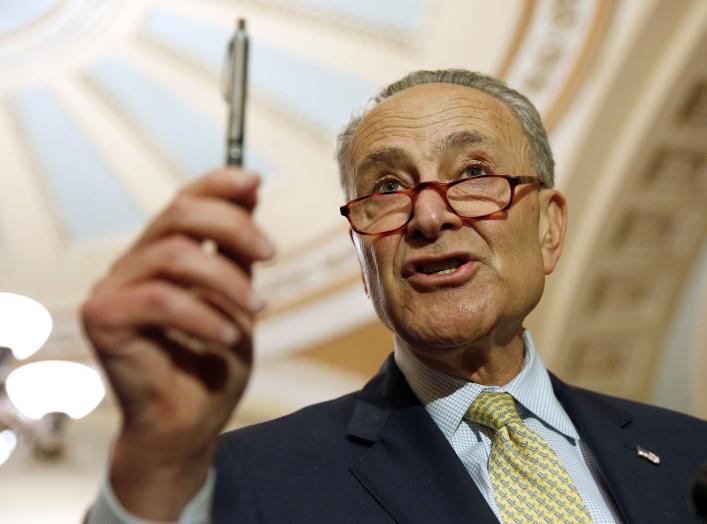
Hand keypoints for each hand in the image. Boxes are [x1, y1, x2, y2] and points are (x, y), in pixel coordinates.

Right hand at [81, 168, 274, 518]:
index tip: (257, 181)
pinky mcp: (104, 318)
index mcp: (163, 252)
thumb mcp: (236, 295)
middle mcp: (134, 262)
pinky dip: (203, 316)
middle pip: (178, 214)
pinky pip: (160, 300)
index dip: (219, 183)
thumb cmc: (213, 360)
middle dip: (233, 226)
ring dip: (227, 281)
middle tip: (273, 254)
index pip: (184, 199)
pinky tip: (229, 336)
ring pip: (174, 255)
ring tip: (258, 310)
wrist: (189, 422)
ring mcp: (113, 288)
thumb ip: (236, 249)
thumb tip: (250, 191)